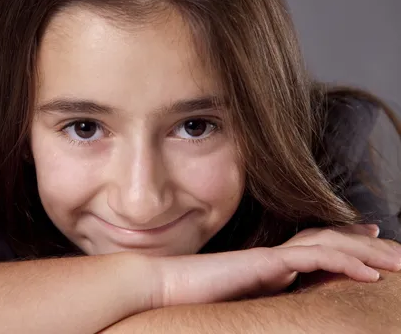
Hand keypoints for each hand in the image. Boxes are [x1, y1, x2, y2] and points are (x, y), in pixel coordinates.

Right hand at [150, 224, 400, 307]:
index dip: (349, 243)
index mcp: (271, 265)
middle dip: (368, 245)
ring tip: (397, 261)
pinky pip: (312, 259)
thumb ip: (263, 297)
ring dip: (366, 252)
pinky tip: (368, 273)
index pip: (318, 247)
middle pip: (330, 242)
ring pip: (328, 245)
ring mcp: (270, 257)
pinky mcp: (264, 263)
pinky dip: (343, 263)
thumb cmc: (194, 297)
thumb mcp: (239, 301)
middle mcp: (275, 256)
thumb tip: (283, 297)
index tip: (373, 244)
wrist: (166, 286)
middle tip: (399, 251)